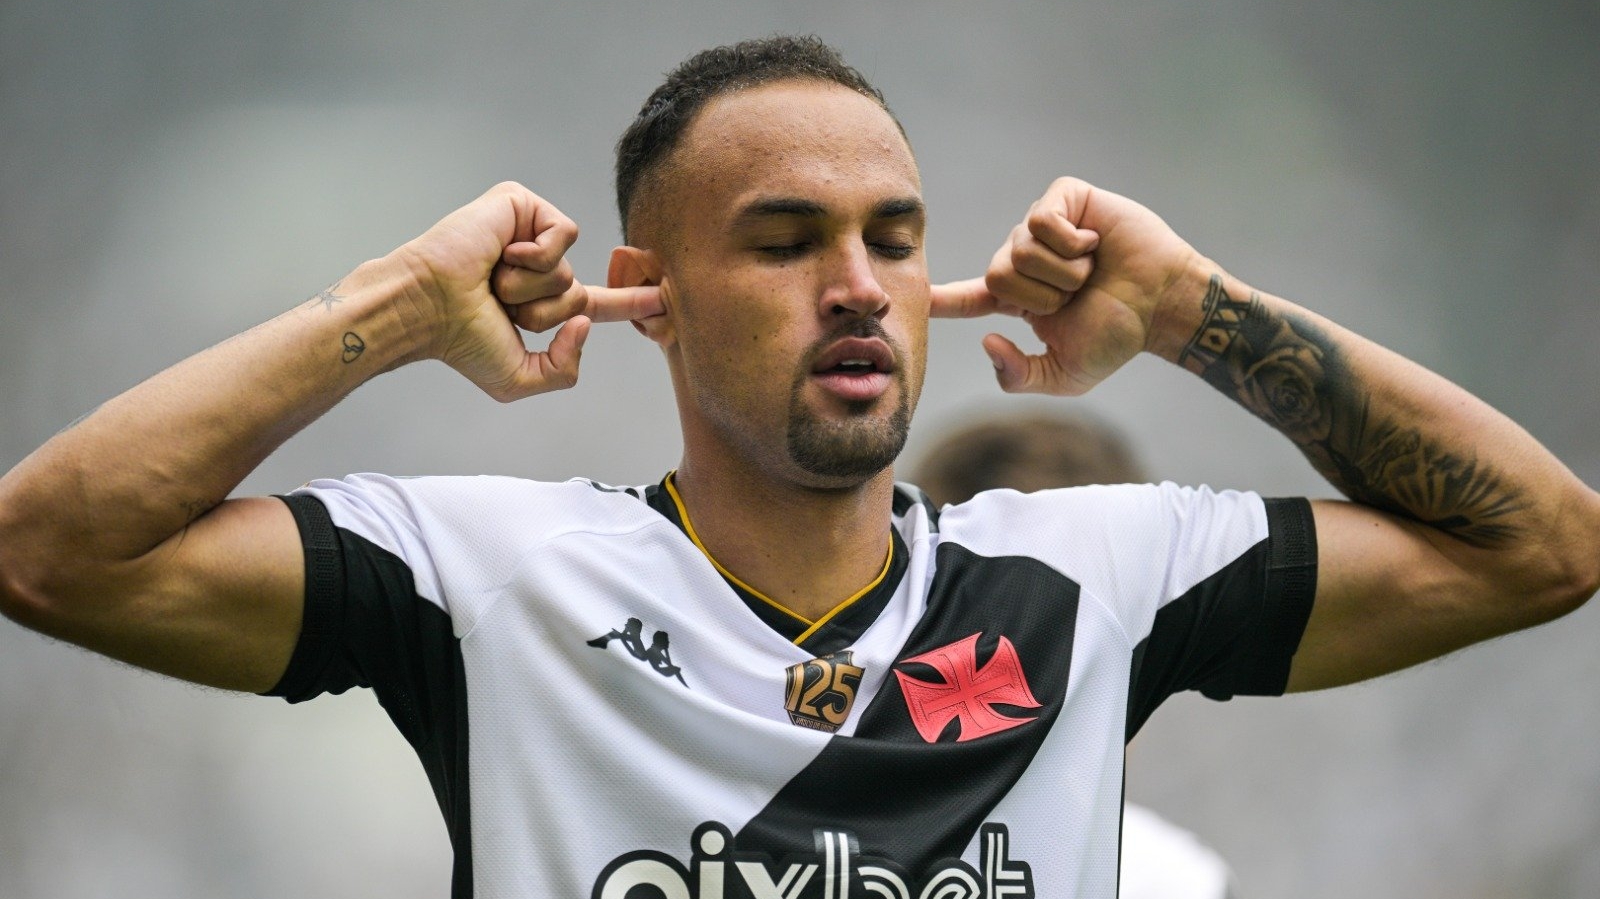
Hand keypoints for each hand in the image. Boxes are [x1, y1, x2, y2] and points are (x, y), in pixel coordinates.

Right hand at [395, 182, 662, 401]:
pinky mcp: (522, 206)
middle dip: (542, 313)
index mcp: (538, 302)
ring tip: (490, 282)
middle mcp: (537, 268)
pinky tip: (501, 255)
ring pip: (570, 272)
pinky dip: (534, 256)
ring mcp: (529, 235)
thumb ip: (564, 369)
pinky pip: (563, 236)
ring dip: (529, 289)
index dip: (629, 304)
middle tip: (498, 306)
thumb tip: (585, 323)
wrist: (428, 307)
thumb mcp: (519, 378)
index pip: (596, 305)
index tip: (663, 300)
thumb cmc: (460, 342)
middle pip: (580, 297)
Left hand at [931, 177, 1198, 394]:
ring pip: (1020, 251)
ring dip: (1063, 272)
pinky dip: (1071, 242)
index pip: (969, 299)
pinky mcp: (1064, 198)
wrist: (1163, 306)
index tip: (913, 299)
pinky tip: (1094, 243)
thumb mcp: (1064, 374)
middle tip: (1078, 295)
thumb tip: (986, 341)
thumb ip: (1019, 375)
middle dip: (1042, 295)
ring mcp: (1044, 226)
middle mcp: (1026, 259)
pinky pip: (1041, 221)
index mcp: (1020, 298)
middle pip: (997, 276)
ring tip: (1091, 271)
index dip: (942, 300)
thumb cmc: (1121, 336)